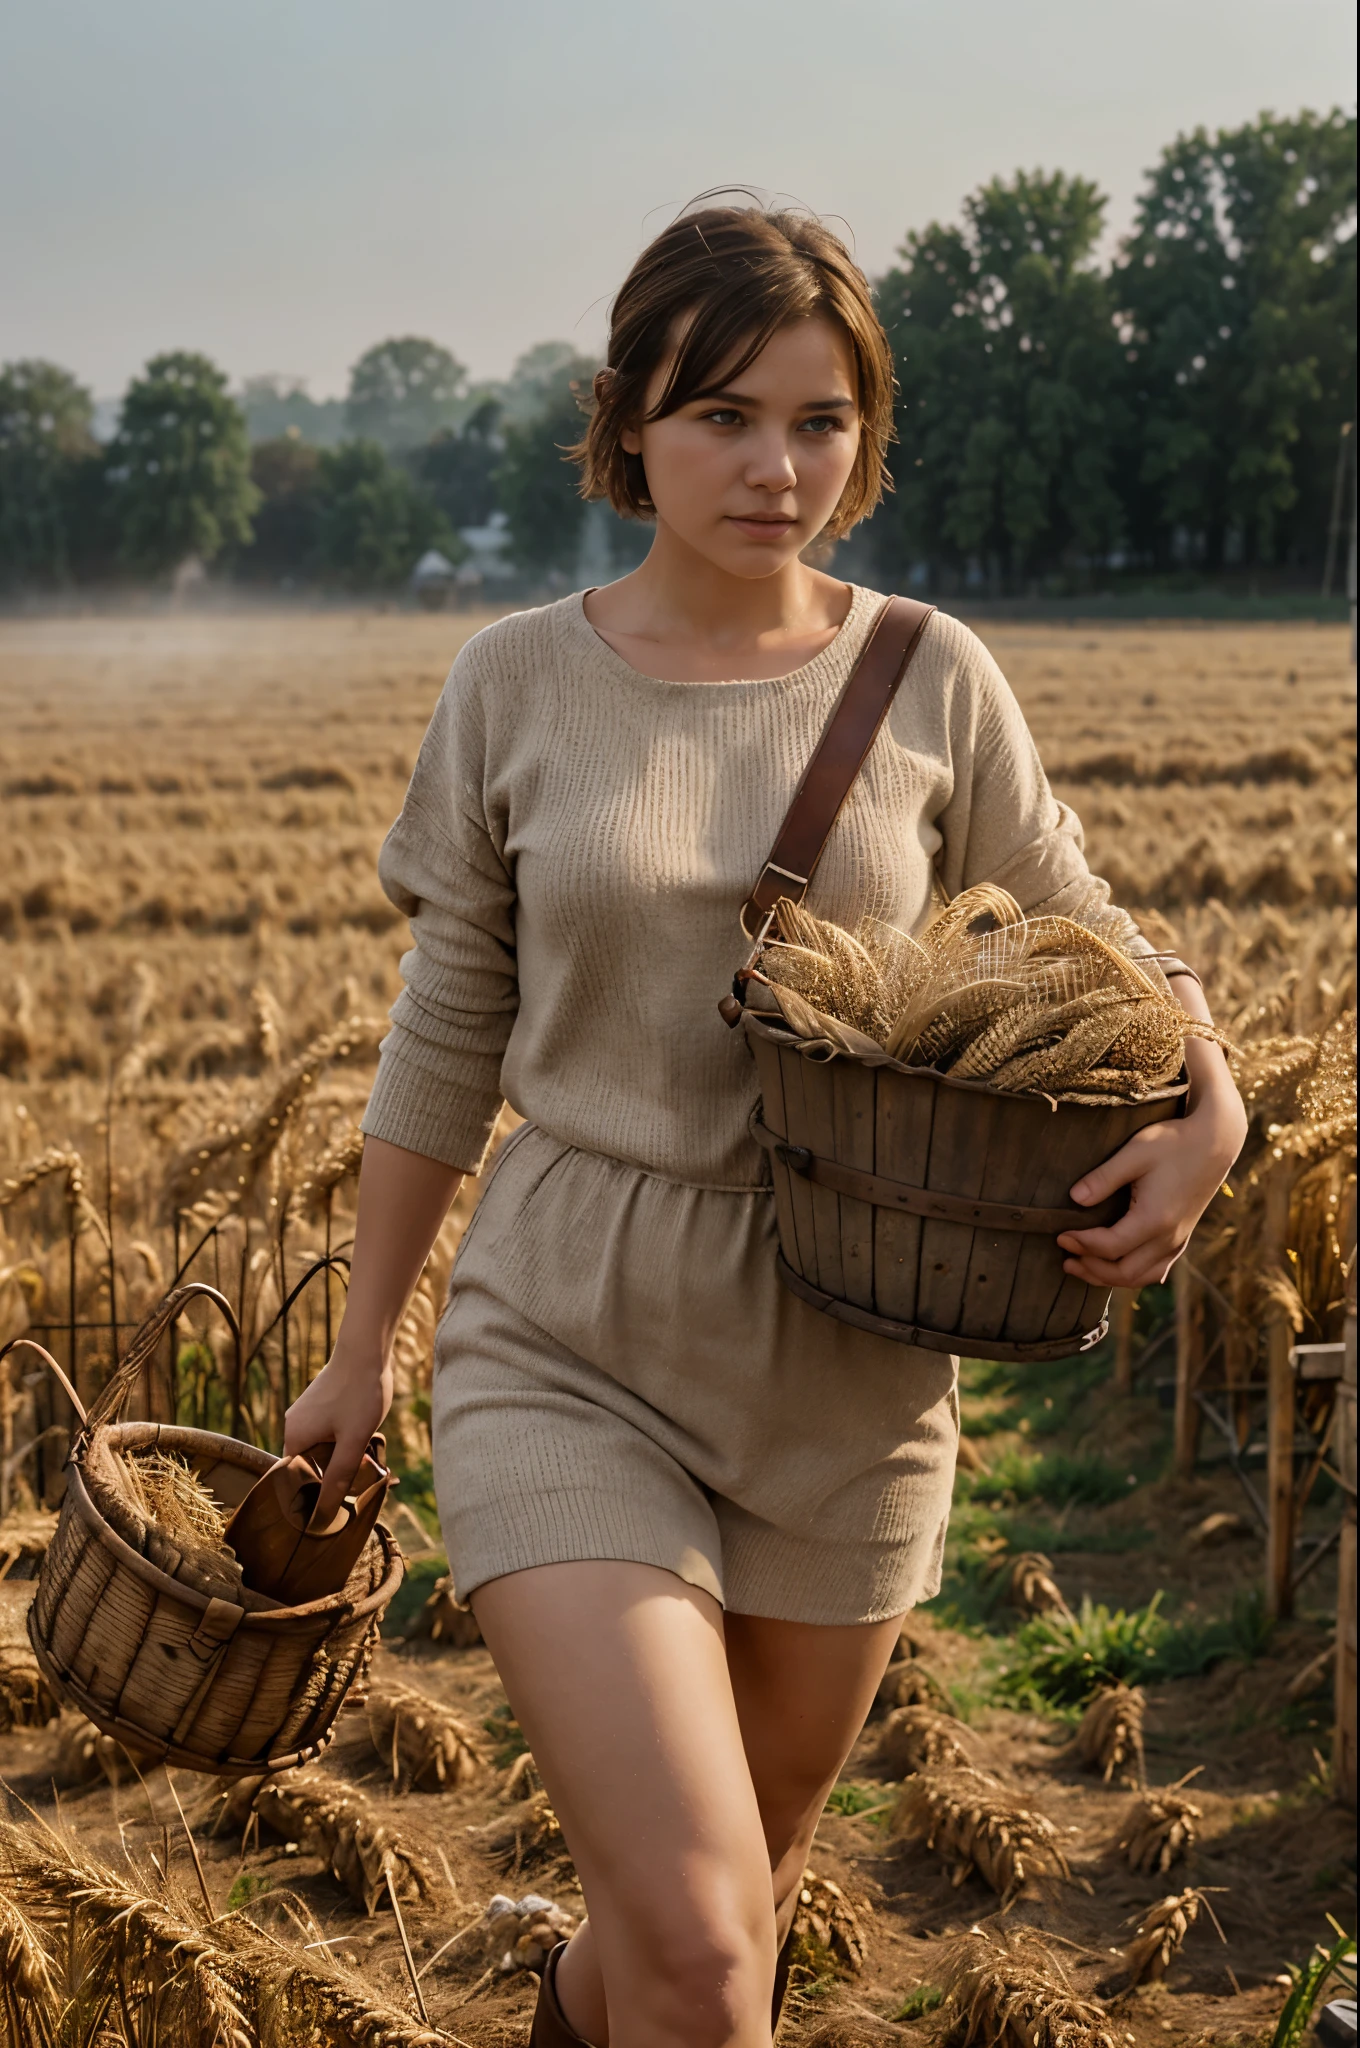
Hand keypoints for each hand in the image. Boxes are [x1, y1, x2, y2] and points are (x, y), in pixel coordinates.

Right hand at [284, 1342, 392, 1524]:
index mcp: (294, 1437)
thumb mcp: (353, 1442)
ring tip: (367, 1448)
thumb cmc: (359, 1393)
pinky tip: (365, 1430)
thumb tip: (323, 1515)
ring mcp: (307, 1411)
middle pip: (311, 1463)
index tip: (337, 1500)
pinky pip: (329, 1430)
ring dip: (343, 1452)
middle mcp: (294, 1424)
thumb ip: (338, 1478)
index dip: (314, 1493)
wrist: (366, 1347)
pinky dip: (345, 1436)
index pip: (295, 1480)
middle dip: (335, 1470)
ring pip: (323, 1446)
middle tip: (362, 1470)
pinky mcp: (320, 1402)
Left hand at [1056, 1082, 1246, 1290]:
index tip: (1061, 1235)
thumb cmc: (1173, 1142)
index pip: (1110, 1246)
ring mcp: (1178, 1241)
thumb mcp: (1135, 1152)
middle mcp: (1169, 1238)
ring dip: (1108, 1278)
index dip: (1082, 1244)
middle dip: (1091, 1269)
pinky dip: (1131, 1275)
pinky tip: (1114, 1268)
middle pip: (1124, 1272)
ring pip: (1140, 1277)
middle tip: (1065, 1258)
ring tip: (1082, 1266)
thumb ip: (1103, 1177)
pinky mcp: (1182, 1237)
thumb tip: (1074, 1199)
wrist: (1215, 1142)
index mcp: (1155, 1219)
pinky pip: (1155, 1270)